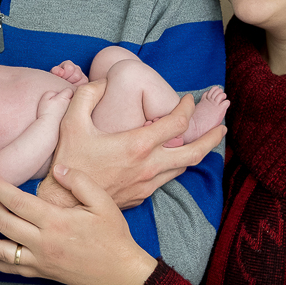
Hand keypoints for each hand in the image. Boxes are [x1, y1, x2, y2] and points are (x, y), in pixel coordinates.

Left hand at [0, 166, 157, 284]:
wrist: (121, 271)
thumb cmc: (113, 235)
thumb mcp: (103, 202)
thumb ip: (79, 181)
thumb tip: (57, 169)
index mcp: (56, 221)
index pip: (17, 200)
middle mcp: (43, 242)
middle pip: (4, 222)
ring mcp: (41, 260)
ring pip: (1, 250)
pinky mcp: (43, 272)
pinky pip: (13, 269)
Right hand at [38, 79, 225, 208]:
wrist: (64, 204)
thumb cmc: (68, 160)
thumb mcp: (72, 121)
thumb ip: (89, 93)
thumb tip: (105, 80)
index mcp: (138, 145)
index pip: (177, 122)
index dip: (187, 107)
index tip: (189, 99)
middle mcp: (149, 166)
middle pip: (194, 152)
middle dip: (213, 137)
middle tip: (222, 127)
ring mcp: (147, 184)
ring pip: (183, 168)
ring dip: (196, 153)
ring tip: (205, 143)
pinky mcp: (142, 196)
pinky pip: (166, 179)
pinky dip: (175, 166)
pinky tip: (173, 159)